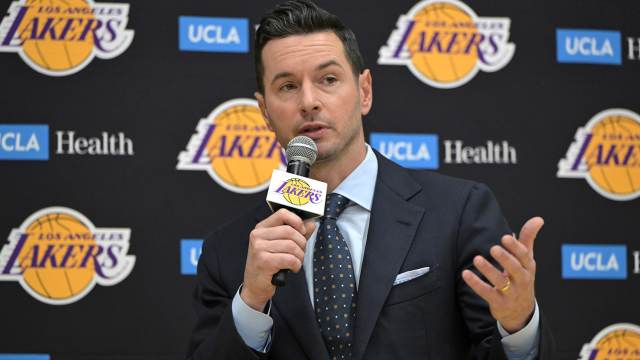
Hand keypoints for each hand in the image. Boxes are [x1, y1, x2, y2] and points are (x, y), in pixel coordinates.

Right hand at [241, 208, 315, 311]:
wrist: (255, 286)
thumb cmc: (268, 265)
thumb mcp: (281, 246)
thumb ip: (296, 233)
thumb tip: (311, 223)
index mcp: (262, 228)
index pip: (282, 214)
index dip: (297, 221)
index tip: (303, 231)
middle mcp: (258, 235)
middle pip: (290, 231)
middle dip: (301, 243)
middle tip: (300, 253)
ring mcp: (259, 248)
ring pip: (291, 246)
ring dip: (300, 256)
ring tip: (296, 262)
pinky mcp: (263, 261)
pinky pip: (290, 259)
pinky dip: (296, 265)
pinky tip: (292, 268)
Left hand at [462, 217, 543, 332]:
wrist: (521, 311)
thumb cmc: (521, 277)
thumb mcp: (526, 259)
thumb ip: (528, 238)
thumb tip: (538, 219)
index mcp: (528, 267)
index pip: (524, 256)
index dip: (515, 247)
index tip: (505, 237)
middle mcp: (522, 280)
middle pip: (515, 269)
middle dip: (505, 259)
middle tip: (493, 248)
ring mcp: (511, 293)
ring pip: (500, 282)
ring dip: (488, 270)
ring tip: (477, 259)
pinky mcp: (499, 302)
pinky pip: (486, 293)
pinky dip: (476, 284)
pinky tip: (466, 274)